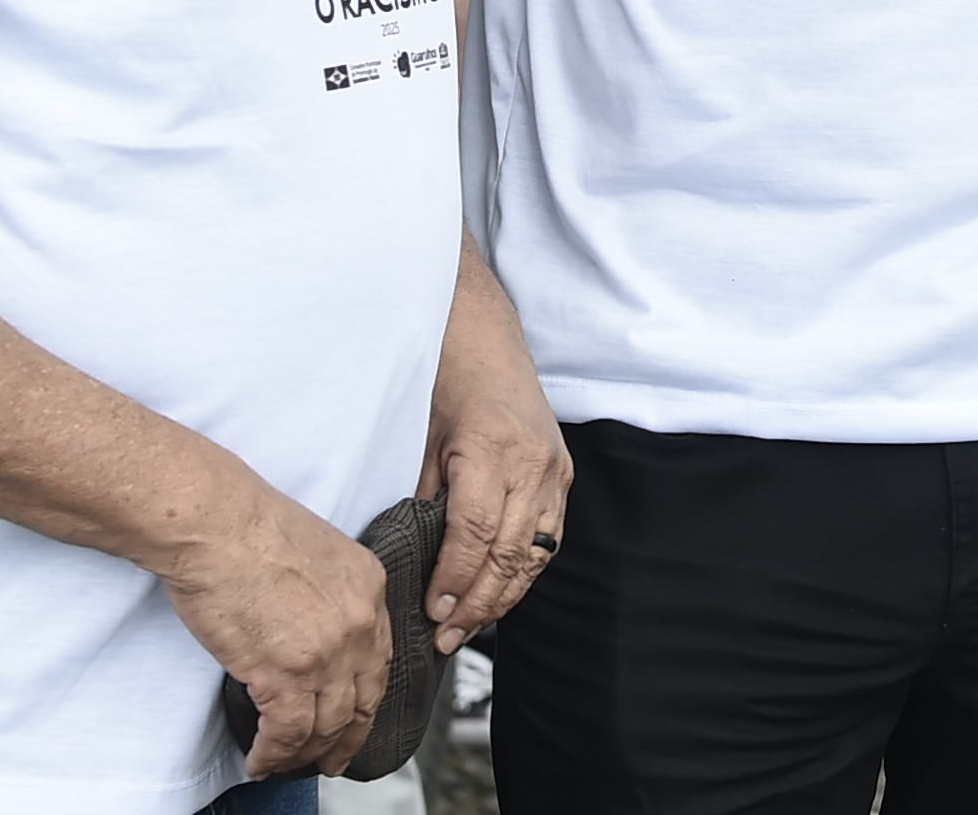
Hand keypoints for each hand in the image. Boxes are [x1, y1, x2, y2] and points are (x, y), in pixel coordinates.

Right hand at [155, 478, 390, 777]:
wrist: (215, 523)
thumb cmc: (248, 526)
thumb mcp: (317, 550)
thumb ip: (328, 592)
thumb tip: (312, 628)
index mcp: (369, 586)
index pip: (380, 658)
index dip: (366, 695)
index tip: (355, 714)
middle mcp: (358, 623)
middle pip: (362, 698)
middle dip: (348, 737)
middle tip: (334, 758)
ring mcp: (326, 652)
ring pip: (327, 724)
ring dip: (305, 753)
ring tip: (287, 763)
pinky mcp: (285, 673)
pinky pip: (287, 733)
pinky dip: (273, 754)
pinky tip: (260, 761)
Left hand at [417, 362, 571, 651]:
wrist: (490, 341)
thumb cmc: (451, 382)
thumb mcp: (424, 438)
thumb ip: (423, 498)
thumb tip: (412, 558)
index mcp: (493, 450)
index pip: (475, 533)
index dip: (455, 579)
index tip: (433, 611)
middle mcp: (533, 463)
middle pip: (509, 553)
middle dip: (477, 603)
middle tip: (447, 636)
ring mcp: (555, 470)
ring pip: (535, 553)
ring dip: (503, 597)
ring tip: (470, 627)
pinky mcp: (565, 474)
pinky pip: (550, 537)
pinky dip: (525, 571)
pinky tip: (500, 593)